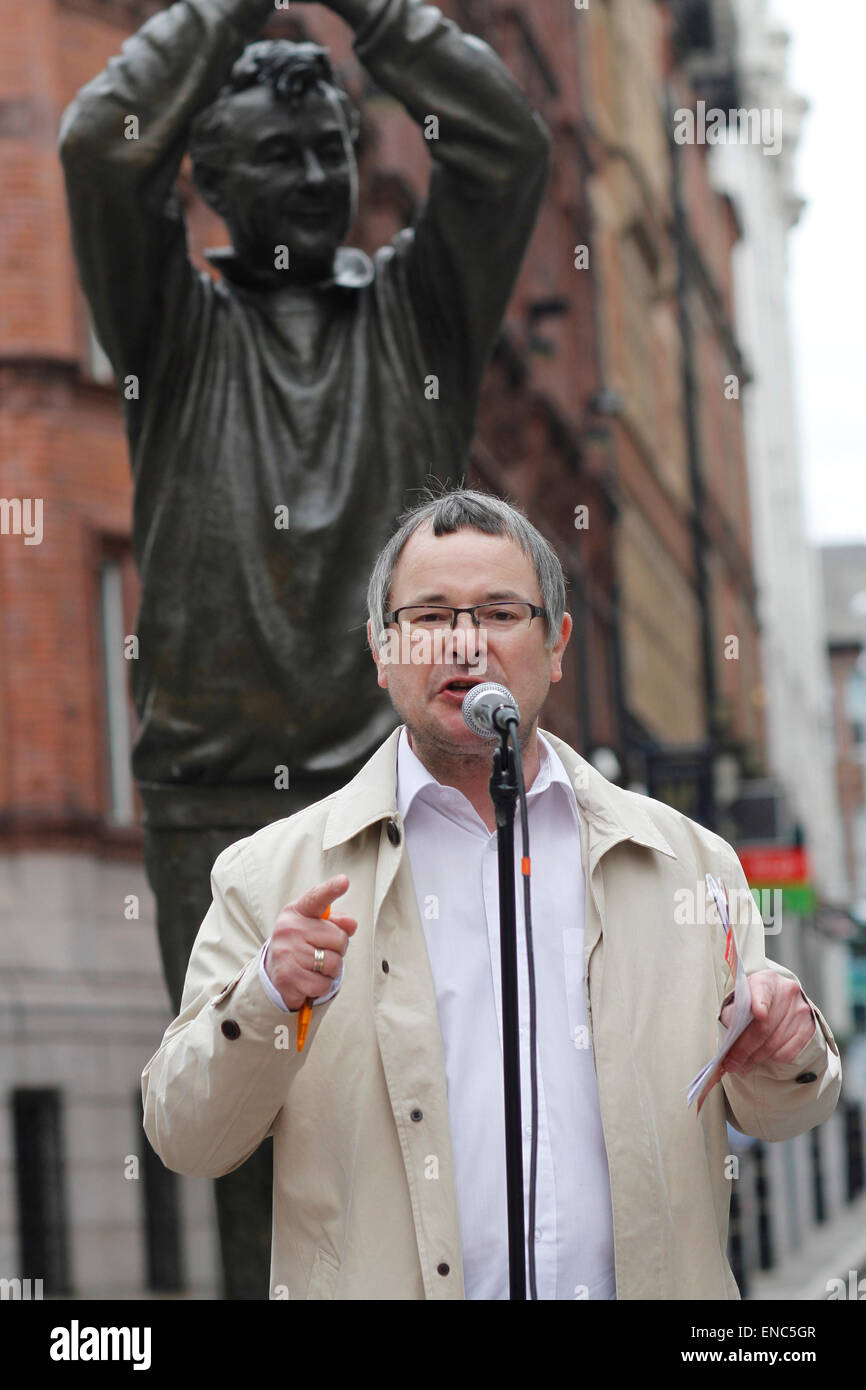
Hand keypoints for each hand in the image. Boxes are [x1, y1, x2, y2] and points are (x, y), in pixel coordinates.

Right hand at [265, 874, 356, 1011]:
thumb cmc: (302, 945)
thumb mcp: (316, 928)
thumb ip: (336, 923)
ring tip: (316, 968)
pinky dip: (322, 986)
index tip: (344, 881)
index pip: (316, 898)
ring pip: (333, 963)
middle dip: (338, 950)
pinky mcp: (287, 977)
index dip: (331, 889)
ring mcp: (287, 953)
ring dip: (331, 971)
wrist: (274, 972)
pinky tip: (310, 981)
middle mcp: (289, 929)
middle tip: (322, 952)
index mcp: (297, 912)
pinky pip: (323, 984)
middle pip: (339, 939)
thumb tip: (351, 924)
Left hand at [720, 970, 816, 1075]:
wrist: (776, 999)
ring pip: (775, 1043)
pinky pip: (788, 1052)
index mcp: (765, 981)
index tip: (759, 1013)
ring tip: (742, 1063)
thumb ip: (732, 1016)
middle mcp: (786, 992)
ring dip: (756, 1058)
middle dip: (745, 1049)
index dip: (760, 1002)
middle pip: (764, 1026)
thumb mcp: (738, 1001)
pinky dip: (772, 1058)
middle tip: (731, 1063)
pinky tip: (763, 1056)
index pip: (762, 990)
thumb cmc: (751, 1002)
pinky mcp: (809, 1027)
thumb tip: (728, 1044)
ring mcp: (800, 1009)